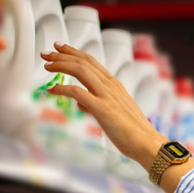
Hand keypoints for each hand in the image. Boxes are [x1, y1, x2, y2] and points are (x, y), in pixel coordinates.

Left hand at [42, 43, 167, 170]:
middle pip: (83, 62)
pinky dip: (62, 89)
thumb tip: (80, 103)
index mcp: (115, 85)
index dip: (74, 53)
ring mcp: (106, 95)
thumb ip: (97, 104)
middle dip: (62, 54)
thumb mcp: (115, 113)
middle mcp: (110, 86)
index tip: (60, 48)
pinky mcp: (101, 108)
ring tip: (46, 65)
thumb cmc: (133, 132)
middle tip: (46, 52)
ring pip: (80, 70)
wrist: (147, 143)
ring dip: (60, 64)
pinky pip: (77, 92)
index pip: (91, 62)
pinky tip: (52, 90)